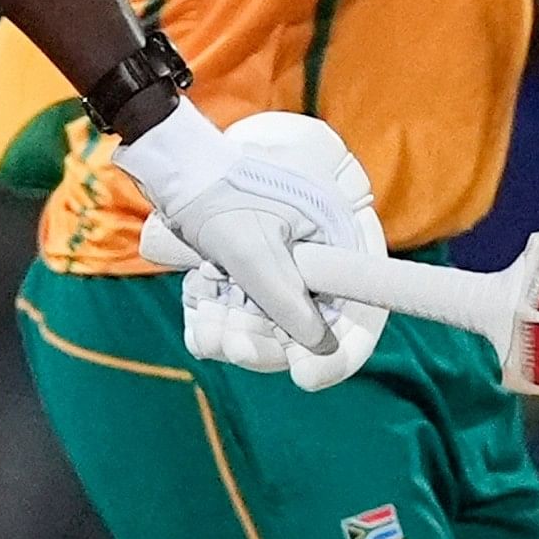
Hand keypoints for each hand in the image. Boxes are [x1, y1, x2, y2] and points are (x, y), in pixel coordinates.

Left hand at [140, 113, 389, 389]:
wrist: (180, 163)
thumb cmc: (225, 192)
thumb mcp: (255, 248)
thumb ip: (286, 298)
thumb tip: (318, 345)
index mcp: (339, 246)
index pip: (358, 316)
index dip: (340, 353)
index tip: (304, 375)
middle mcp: (316, 265)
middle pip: (305, 332)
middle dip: (266, 345)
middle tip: (234, 346)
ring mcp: (277, 273)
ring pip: (264, 329)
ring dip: (234, 333)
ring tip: (209, 323)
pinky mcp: (242, 278)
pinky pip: (233, 317)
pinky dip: (213, 320)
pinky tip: (198, 307)